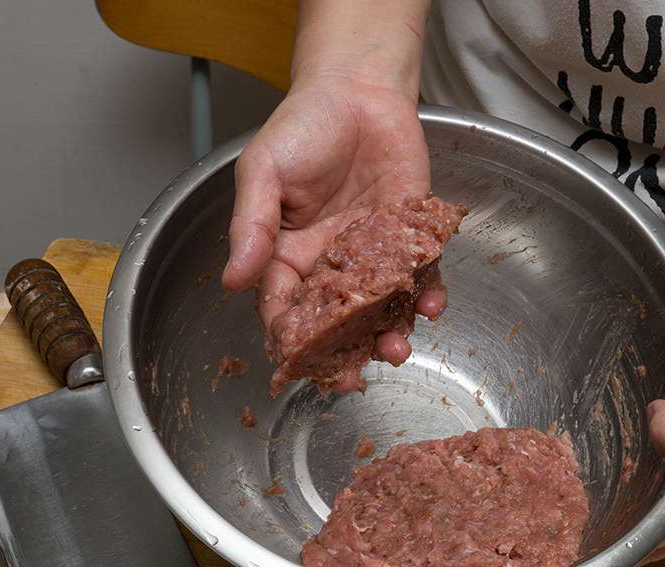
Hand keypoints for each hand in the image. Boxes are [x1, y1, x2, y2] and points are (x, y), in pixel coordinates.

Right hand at [221, 73, 434, 385]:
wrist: (359, 91)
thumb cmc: (303, 126)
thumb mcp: (263, 171)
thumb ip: (251, 226)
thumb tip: (232, 280)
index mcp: (287, 254)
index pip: (283, 307)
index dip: (290, 339)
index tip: (300, 364)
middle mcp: (330, 263)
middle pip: (335, 321)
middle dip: (343, 352)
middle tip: (352, 377)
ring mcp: (373, 255)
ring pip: (381, 308)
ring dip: (389, 332)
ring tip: (397, 347)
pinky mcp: (410, 239)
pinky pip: (420, 277)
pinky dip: (428, 294)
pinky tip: (431, 304)